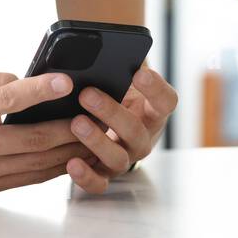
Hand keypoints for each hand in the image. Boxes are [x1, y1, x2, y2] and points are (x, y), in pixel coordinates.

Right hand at [0, 66, 97, 192]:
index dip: (41, 90)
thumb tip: (30, 82)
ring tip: (98, 137)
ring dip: (72, 150)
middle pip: (35, 138)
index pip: (9, 99)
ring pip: (39, 162)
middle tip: (100, 115)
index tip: (67, 81)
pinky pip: (32, 177)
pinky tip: (75, 155)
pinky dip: (56, 167)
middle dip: (72, 127)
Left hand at [64, 63, 178, 194]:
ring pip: (118, 158)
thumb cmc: (112, 94)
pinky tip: (72, 163)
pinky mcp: (105, 175)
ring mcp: (125, 158)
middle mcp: (144, 137)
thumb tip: (89, 54)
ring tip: (77, 123)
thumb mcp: (119, 81)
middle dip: (111, 112)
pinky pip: (99, 183)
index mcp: (153, 111)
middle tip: (87, 94)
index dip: (155, 88)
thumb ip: (113, 70)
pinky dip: (86, 176)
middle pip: (136, 131)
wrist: (105, 122)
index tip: (138, 72)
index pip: (166, 101)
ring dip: (96, 141)